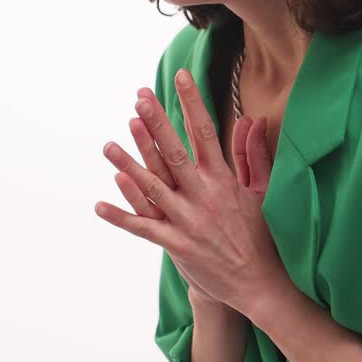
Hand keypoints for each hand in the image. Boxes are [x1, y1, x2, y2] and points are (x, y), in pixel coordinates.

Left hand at [96, 69, 286, 314]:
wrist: (261, 284)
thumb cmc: (261, 236)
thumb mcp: (262, 191)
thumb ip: (254, 153)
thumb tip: (253, 120)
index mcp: (224, 180)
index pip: (206, 132)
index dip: (191, 103)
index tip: (180, 77)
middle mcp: (204, 197)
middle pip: (174, 154)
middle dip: (156, 124)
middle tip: (139, 99)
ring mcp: (188, 222)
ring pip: (152, 188)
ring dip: (128, 165)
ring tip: (108, 145)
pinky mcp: (177, 246)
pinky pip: (144, 229)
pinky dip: (121, 217)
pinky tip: (99, 206)